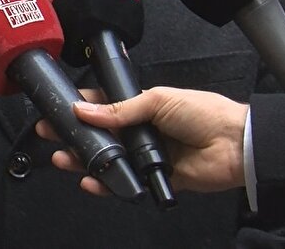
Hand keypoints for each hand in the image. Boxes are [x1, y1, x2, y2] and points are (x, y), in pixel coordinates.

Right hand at [36, 87, 248, 194]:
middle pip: (100, 136)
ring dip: (84, 160)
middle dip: (74, 135)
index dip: (80, 108)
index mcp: (142, 108)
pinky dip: (106, 184)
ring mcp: (147, 156)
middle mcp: (141, 132)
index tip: (58, 108)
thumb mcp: (158, 100)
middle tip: (50, 135)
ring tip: (62, 159)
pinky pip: (125, 182)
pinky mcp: (154, 178)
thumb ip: (120, 109)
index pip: (104, 107)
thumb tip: (86, 109)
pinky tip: (90, 181)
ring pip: (109, 160)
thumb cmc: (204, 113)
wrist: (234, 144)